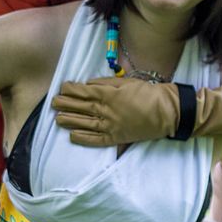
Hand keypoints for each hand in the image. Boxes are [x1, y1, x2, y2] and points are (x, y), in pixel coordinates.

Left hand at [52, 76, 179, 145]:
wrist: (167, 111)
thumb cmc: (148, 93)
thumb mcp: (127, 82)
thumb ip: (106, 83)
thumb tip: (88, 85)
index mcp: (109, 95)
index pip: (85, 92)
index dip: (71, 90)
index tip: (62, 88)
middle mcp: (107, 111)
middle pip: (82, 107)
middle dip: (66, 104)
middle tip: (53, 103)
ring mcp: (111, 126)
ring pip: (85, 123)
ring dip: (70, 121)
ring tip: (57, 119)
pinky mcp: (117, 138)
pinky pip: (96, 140)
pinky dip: (83, 138)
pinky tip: (72, 136)